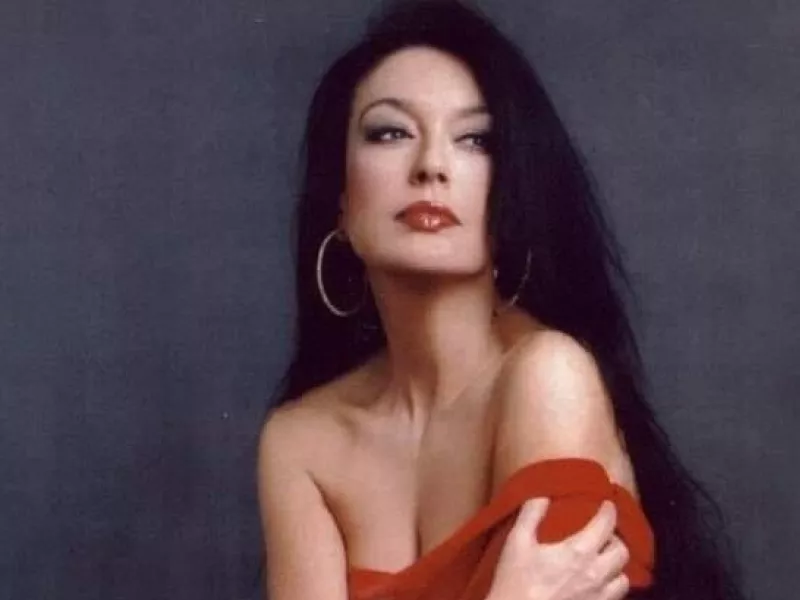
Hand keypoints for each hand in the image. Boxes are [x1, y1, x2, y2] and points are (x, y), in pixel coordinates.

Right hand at [488, 498, 629, 599]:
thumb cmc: (516, 582)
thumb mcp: (517, 542)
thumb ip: (531, 513)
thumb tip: (543, 495)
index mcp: (579, 552)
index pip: (605, 524)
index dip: (609, 511)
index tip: (607, 504)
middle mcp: (596, 574)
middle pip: (621, 551)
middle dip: (615, 538)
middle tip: (604, 533)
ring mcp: (598, 597)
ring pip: (623, 578)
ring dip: (616, 566)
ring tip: (603, 560)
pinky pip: (616, 598)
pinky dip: (611, 586)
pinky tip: (598, 584)